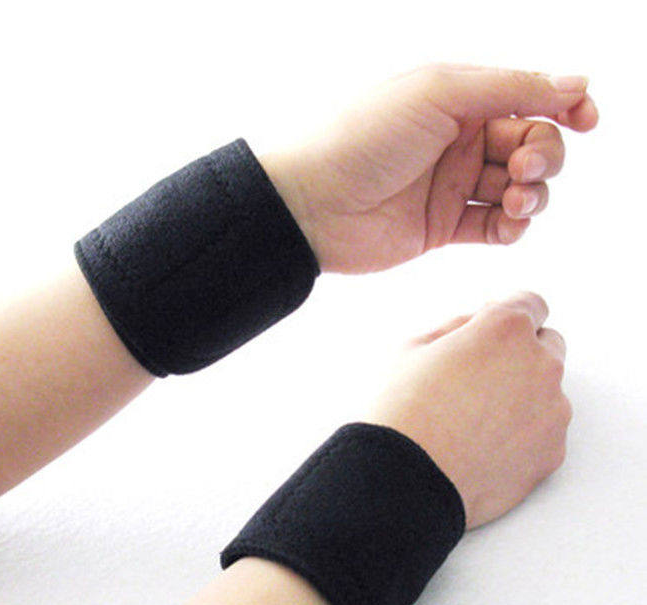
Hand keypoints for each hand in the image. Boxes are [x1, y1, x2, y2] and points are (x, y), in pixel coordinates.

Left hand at [261, 64, 597, 272]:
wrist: (311, 203)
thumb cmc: (362, 137)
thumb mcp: (439, 92)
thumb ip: (510, 88)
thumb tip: (575, 84)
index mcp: (457, 100)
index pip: (528, 99)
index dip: (564, 107)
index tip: (586, 118)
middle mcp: (458, 141)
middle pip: (531, 146)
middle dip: (545, 155)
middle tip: (525, 168)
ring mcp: (450, 186)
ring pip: (519, 189)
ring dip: (533, 193)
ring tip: (515, 197)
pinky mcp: (441, 228)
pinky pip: (495, 228)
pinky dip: (512, 226)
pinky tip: (506, 221)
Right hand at [365, 291, 570, 528]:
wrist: (407, 479)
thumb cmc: (402, 411)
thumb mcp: (412, 349)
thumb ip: (456, 327)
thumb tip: (476, 324)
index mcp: (505, 329)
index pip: (531, 304)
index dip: (507, 315)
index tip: (493, 330)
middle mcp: (540, 364)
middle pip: (546, 345)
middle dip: (520, 354)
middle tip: (478, 377)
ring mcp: (553, 410)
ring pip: (547, 391)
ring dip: (522, 396)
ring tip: (473, 421)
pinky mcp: (552, 452)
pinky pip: (544, 432)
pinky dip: (523, 434)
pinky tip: (483, 445)